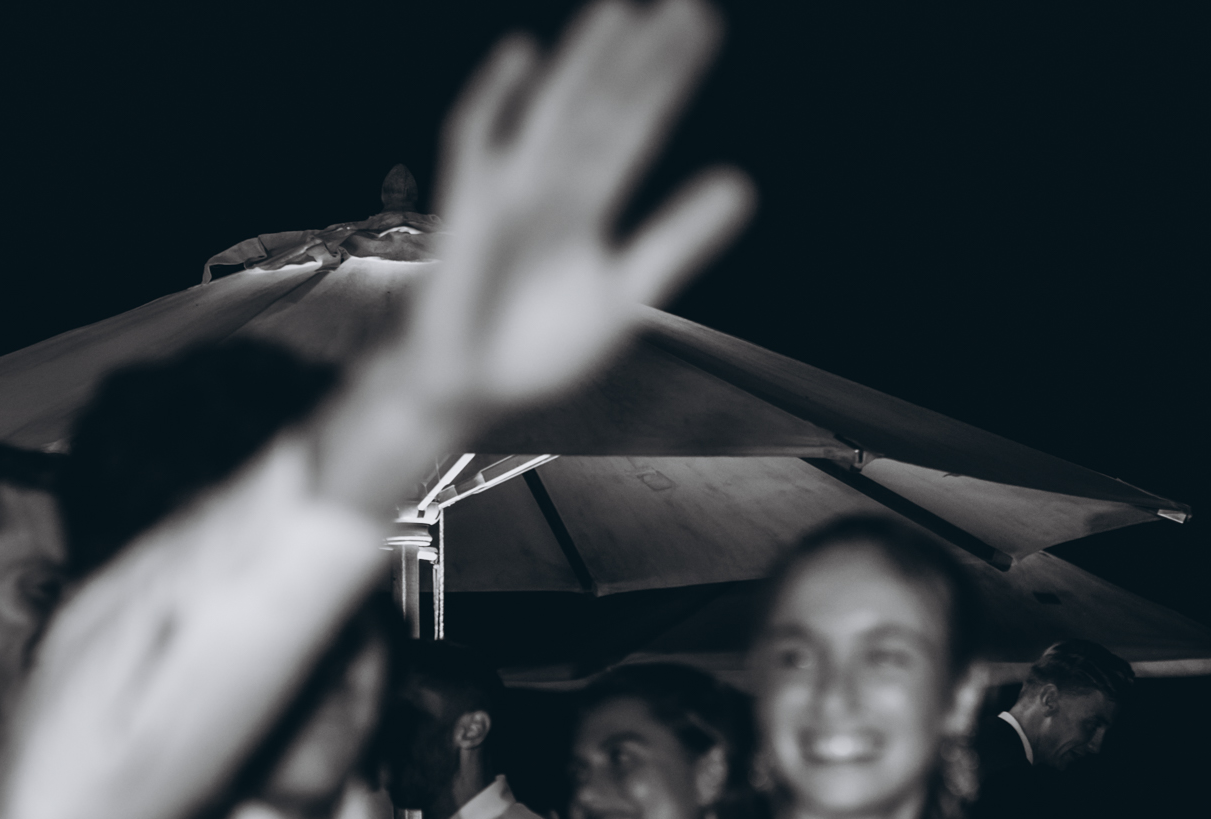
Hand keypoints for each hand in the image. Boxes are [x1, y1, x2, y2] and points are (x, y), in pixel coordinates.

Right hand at [316, 0, 754, 514]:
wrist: (469, 388)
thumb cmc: (538, 343)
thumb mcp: (626, 294)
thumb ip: (679, 239)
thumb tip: (743, 185)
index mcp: (590, 202)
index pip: (638, 126)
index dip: (668, 79)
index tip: (702, 27)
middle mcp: (553, 184)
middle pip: (603, 106)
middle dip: (639, 57)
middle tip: (686, 3)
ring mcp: (509, 189)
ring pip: (552, 112)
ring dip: (583, 64)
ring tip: (620, 11)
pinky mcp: (468, 208)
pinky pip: (474, 141)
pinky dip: (494, 100)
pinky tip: (522, 57)